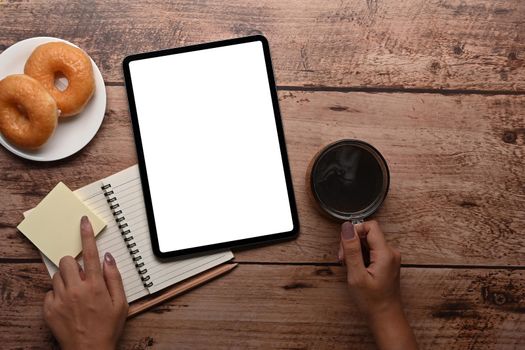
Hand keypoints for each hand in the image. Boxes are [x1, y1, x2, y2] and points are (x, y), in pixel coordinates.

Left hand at [43, 216, 128, 349]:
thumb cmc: (107, 328)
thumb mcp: (121, 303)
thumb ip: (115, 278)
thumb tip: (107, 258)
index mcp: (95, 286)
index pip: (90, 253)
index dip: (86, 235)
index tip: (83, 222)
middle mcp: (76, 289)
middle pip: (67, 261)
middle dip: (73, 264)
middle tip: (81, 276)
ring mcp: (61, 299)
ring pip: (57, 275)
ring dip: (66, 279)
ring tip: (76, 294)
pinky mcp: (49, 309)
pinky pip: (50, 292)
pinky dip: (58, 294)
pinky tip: (68, 305)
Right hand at [339, 220, 417, 349]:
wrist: (385, 317)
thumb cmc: (372, 301)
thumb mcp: (356, 275)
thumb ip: (351, 249)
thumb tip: (347, 227)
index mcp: (385, 253)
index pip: (370, 225)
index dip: (355, 231)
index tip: (345, 246)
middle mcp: (391, 252)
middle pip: (368, 233)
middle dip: (352, 242)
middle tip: (344, 260)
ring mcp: (389, 257)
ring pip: (368, 242)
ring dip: (355, 250)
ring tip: (350, 267)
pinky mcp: (386, 262)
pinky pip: (371, 250)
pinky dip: (360, 256)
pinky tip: (356, 269)